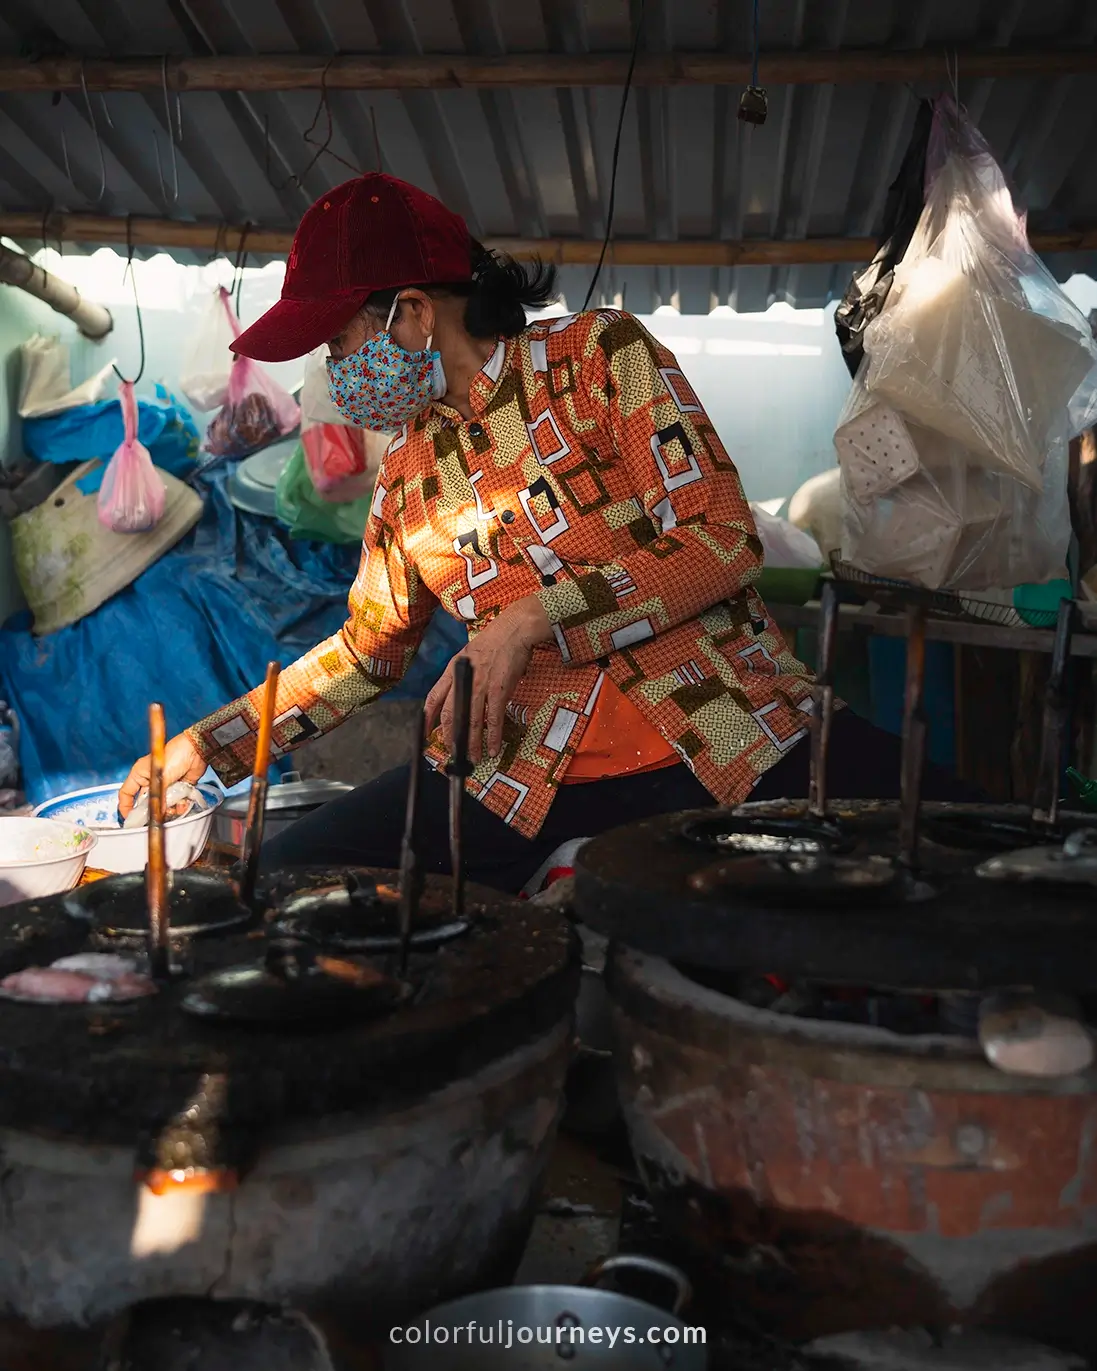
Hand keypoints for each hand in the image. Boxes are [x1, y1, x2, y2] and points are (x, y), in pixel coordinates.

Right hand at [118, 732, 205, 818]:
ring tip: (173, 810)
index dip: (125, 807)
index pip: (126, 793)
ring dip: (168, 809)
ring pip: (162, 804)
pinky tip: (182, 805)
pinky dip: (179, 805)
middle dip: (151, 811)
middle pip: (145, 802)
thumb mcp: (162, 779)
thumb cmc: (175, 756)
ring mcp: (165, 784)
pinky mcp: (179, 787)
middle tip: (155, 819)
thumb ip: (158, 798)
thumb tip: (156, 814)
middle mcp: (150, 781)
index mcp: (140, 774)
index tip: (130, 819)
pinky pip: (176, 801)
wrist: (197, 750)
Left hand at [425, 596, 551, 762]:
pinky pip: (494, 719)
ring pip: (471, 721)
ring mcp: (481, 685)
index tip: (424, 733)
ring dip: (472, 743)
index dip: (427, 718)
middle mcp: (463, 679)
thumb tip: (458, 693)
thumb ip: (461, 674)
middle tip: (453, 752)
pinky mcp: (499, 690)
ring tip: (472, 758)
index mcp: (453, 669)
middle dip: (450, 737)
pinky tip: (492, 748)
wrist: (514, 630)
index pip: (433, 697)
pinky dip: (492, 736)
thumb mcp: (469, 654)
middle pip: (450, 714)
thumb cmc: (495, 641)